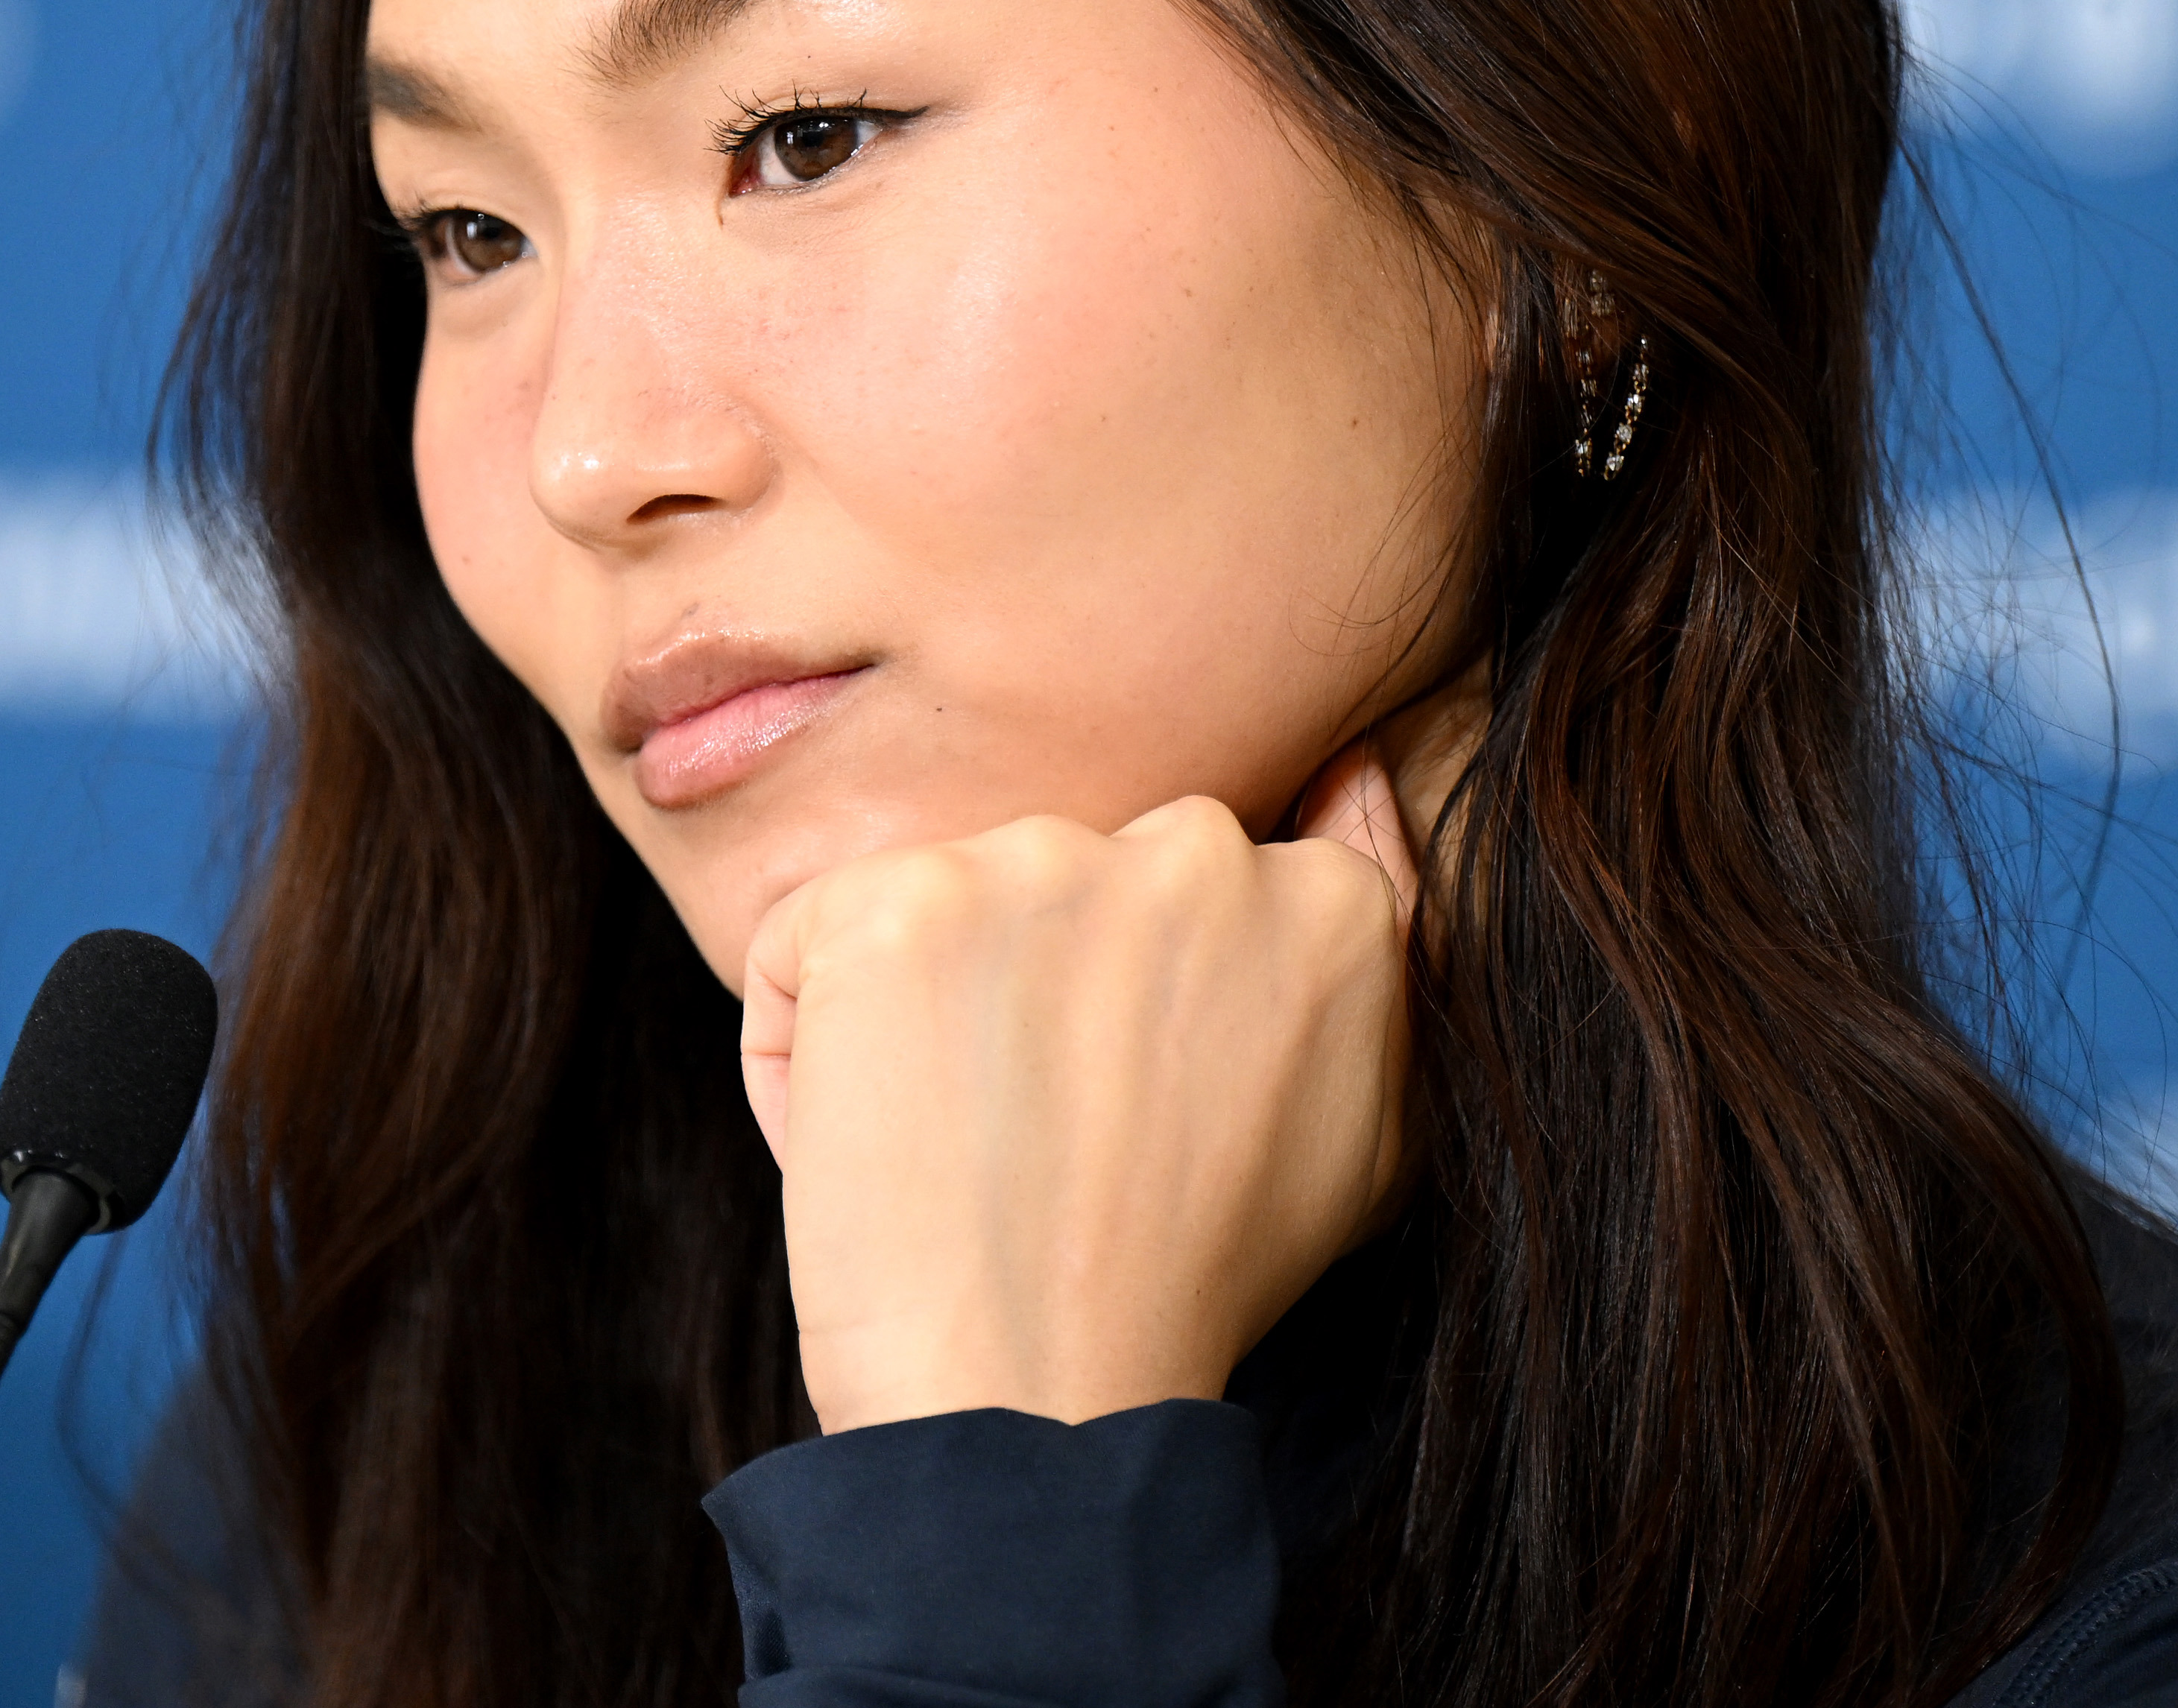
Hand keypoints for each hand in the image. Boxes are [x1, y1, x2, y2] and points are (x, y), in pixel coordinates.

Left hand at [736, 745, 1418, 1432]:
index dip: (1130, 1023)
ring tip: (961, 1151)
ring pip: (934, 911)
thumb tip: (1351, 778)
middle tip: (1043, 1142)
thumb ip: (1377, 955)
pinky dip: (803, 1049)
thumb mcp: (1368, 1132)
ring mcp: (1042, 864)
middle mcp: (1195, 849)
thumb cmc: (1196, 1286)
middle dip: (1029, 996)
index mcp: (1321, 893)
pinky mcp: (897, 904)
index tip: (1129, 1124)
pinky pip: (801, 946)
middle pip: (1057, 888)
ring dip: (920, 1021)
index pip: (1173, 895)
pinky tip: (873, 1144)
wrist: (1044, 1398)